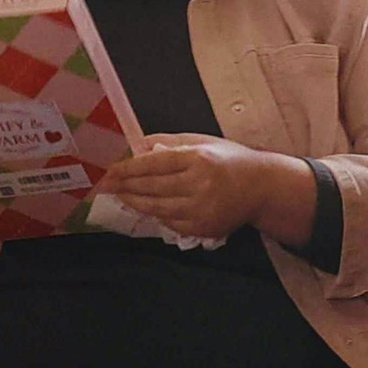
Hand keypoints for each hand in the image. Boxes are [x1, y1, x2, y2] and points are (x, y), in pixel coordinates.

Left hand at [101, 134, 272, 238]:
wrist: (262, 188)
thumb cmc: (230, 160)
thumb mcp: (203, 141)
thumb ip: (170, 141)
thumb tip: (139, 144)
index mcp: (198, 158)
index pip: (155, 163)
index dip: (129, 168)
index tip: (110, 170)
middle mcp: (200, 184)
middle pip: (152, 187)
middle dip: (125, 186)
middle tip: (105, 185)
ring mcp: (202, 208)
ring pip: (157, 208)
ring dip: (135, 202)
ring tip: (119, 196)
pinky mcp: (204, 227)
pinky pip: (171, 222)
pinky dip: (156, 214)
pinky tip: (144, 207)